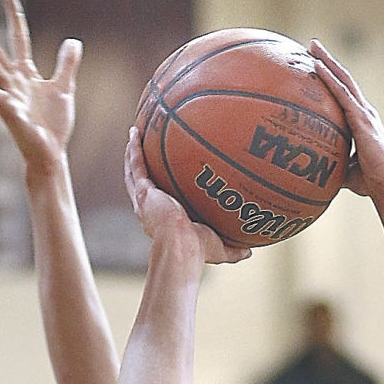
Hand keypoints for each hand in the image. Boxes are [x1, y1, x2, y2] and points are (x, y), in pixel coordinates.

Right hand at [0, 0, 78, 175]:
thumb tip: (73, 41)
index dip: (14, 16)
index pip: (18, 38)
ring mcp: (9, 95)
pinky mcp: (8, 111)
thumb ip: (67, 64)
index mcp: (27, 74)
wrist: (51, 153)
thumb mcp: (64, 89)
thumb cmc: (54, 125)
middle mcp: (14, 81)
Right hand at [123, 128, 250, 264]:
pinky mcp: (144, 192)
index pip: (160, 199)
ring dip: (133, 152)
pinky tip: (135, 132)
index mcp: (164, 220)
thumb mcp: (220, 248)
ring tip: (135, 133)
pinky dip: (134, 149)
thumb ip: (233, 249)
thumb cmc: (198, 252)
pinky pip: (137, 165)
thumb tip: (249, 250)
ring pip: (135, 171)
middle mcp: (151, 209)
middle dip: (142, 165)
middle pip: (142, 182)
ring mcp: (145, 200)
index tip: (164, 173)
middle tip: (145, 147)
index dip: (159, 187)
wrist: (182, 248)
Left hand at [308, 40, 383, 199]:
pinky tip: (316, 66)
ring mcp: (364, 113)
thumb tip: (315, 173)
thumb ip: (333, 164)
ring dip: (327, 60)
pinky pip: (342, 93)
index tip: (317, 65)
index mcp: (363, 121)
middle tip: (312, 45)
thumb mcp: (346, 171)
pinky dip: (329, 78)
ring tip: (312, 46)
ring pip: (343, 79)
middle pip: (343, 79)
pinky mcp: (362, 119)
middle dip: (328, 60)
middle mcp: (365, 112)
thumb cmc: (371, 183)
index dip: (332, 78)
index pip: (345, 94)